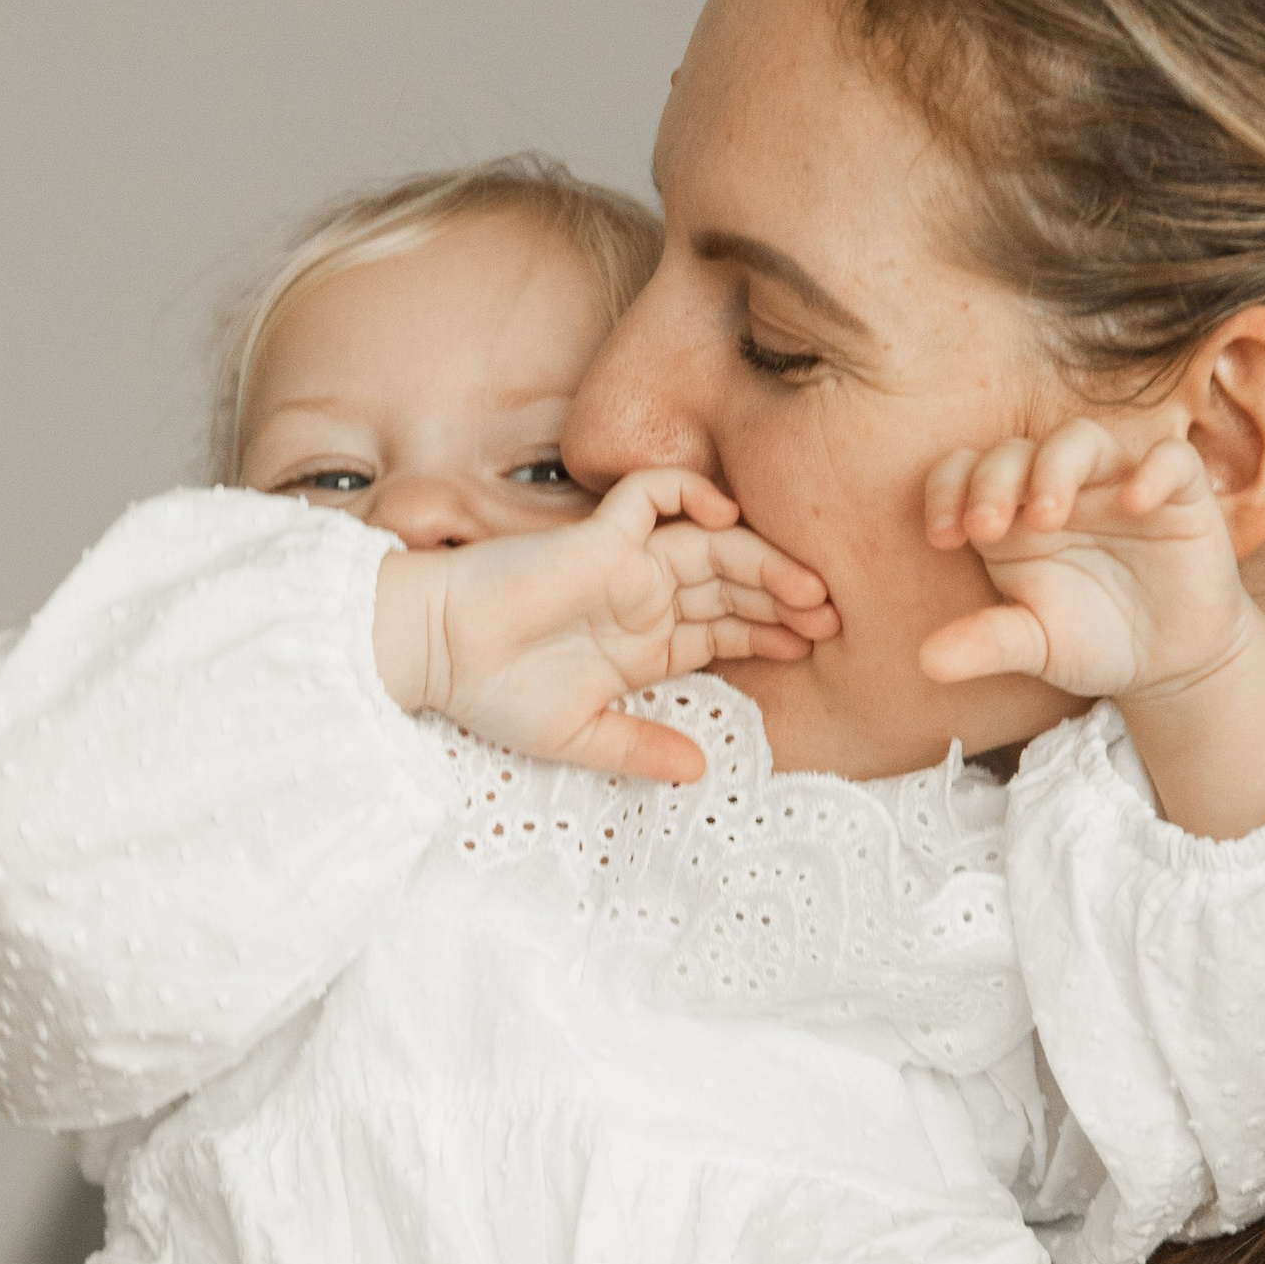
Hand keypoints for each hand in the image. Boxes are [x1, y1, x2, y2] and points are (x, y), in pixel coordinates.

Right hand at [374, 469, 837, 783]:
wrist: (433, 656)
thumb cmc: (493, 694)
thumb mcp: (579, 738)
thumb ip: (641, 749)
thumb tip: (702, 772)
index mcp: (643, 643)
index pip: (725, 629)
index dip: (770, 634)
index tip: (812, 651)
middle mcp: (642, 597)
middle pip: (731, 585)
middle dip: (783, 598)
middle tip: (830, 617)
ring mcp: (624, 563)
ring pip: (711, 543)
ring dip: (762, 559)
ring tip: (807, 586)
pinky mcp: (597, 535)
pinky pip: (650, 494)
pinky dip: (688, 491)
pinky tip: (725, 513)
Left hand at [918, 417, 1264, 839]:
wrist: (1170, 662)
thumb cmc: (1091, 640)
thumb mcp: (1036, 645)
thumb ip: (987, 643)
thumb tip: (927, 663)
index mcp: (1010, 515)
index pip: (966, 471)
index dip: (948, 489)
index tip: (943, 536)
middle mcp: (1058, 485)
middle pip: (1015, 451)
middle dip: (993, 481)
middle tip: (987, 528)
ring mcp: (1117, 481)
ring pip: (1080, 438)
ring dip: (1055, 467)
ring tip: (1045, 517)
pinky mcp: (1178, 492)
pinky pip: (1169, 458)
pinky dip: (1152, 471)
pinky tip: (1134, 504)